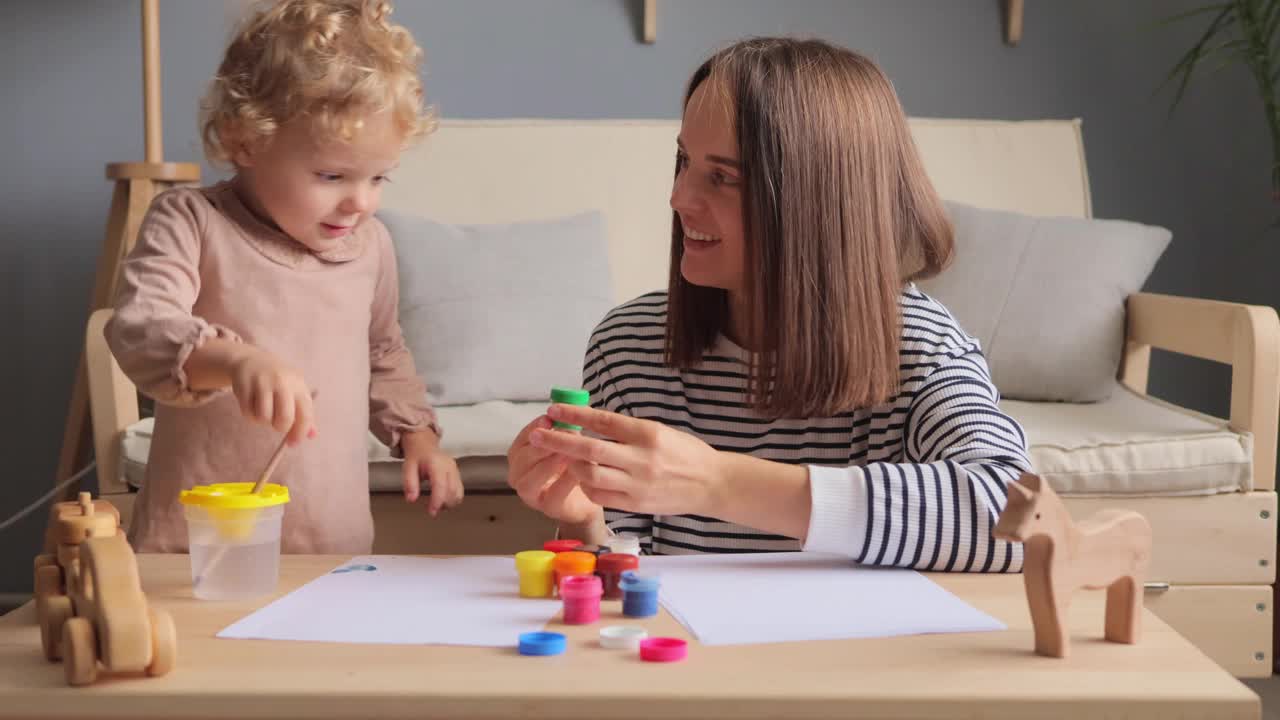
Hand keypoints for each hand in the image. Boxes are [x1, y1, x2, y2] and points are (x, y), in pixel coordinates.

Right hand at [228, 346, 315, 445]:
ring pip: (264, 418)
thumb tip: (311, 435)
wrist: (253, 360)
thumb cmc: (279, 382)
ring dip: (263, 421)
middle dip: (280, 427)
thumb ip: (303, 413)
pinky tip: (252, 405)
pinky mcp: (244, 386)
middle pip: (284, 418)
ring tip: (263, 411)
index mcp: (299, 386)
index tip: (293, 443)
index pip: (305, 415)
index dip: (300, 433)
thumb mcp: (294, 391)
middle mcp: (282, 383)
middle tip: (275, 424)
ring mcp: (262, 383)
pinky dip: (250, 416)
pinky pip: (248, 413)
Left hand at [401, 430, 463, 515]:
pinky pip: (460, 491)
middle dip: (443, 504)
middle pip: (452, 490)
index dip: (437, 501)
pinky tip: (443, 502)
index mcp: (436, 463)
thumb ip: (409, 483)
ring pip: (458, 492)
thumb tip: (411, 499)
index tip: (432, 511)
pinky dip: (453, 499)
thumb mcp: (407, 467)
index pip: (440, 485)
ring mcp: (455, 470)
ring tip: (437, 506)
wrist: (424, 445)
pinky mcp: (457, 475)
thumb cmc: (417, 456)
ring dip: (449, 503)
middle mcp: (449, 466)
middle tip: (432, 511)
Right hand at [505, 416, 602, 526]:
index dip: (534, 428)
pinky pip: (553, 495)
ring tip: (567, 454)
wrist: (589, 496)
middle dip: (541, 445)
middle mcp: (520, 474)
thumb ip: (567, 427)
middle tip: (561, 435)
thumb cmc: (574, 466)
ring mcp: (531, 494)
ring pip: (529, 480)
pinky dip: (564, 482)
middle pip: (521, 458)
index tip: (548, 419)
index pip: (521, 438)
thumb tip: (573, 406)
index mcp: (521, 454)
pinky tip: (577, 471)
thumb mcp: (569, 443)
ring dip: (548, 465)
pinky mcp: (548, 508)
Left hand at [530, 404, 724, 516]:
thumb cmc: (685, 452)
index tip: (554, 410)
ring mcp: (637, 484)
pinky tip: (584, 477)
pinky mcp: (635, 504)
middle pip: (589, 449)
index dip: (575, 415)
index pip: (603, 421)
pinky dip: (587, 485)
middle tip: (538, 434)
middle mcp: (641, 459)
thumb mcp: (659, 430)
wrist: (711, 483)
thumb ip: (626, 430)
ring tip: (563, 457)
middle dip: (559, 441)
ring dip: (572, 465)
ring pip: (590, 475)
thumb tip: (590, 423)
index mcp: (647, 433)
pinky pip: (600, 495)